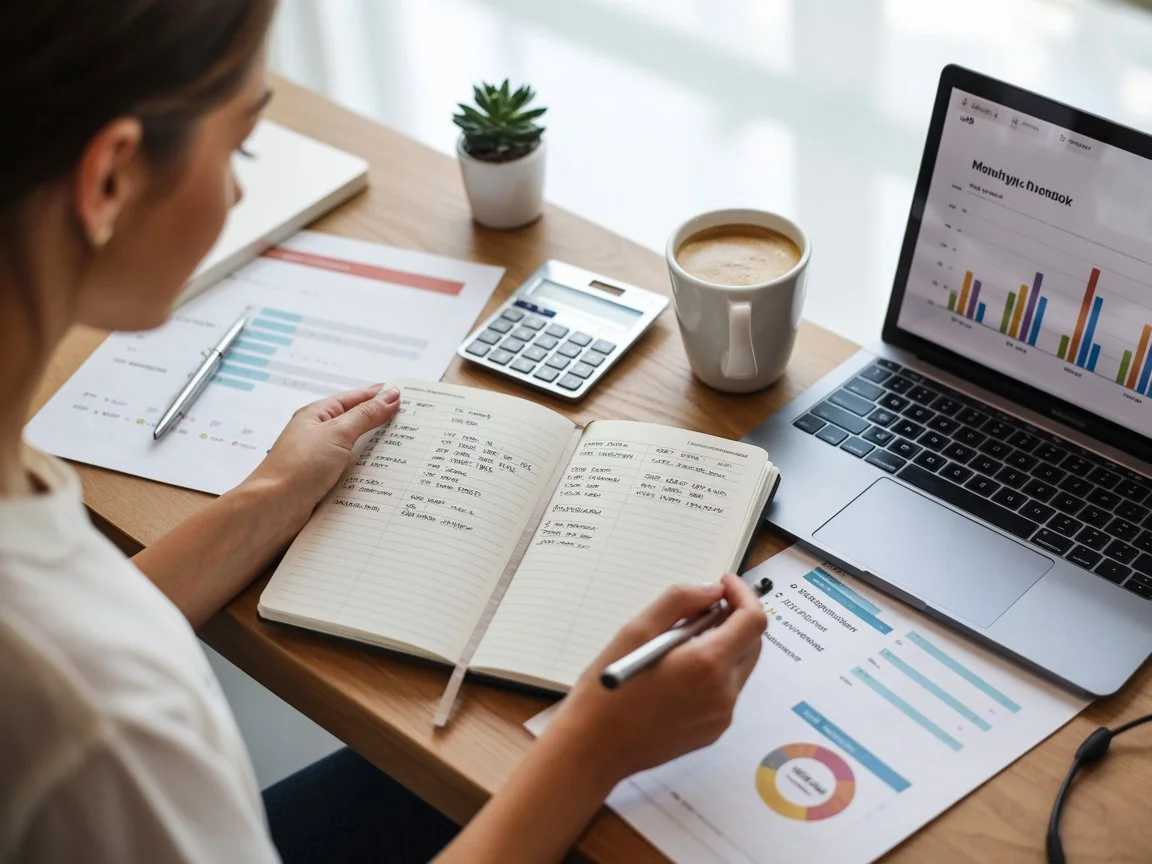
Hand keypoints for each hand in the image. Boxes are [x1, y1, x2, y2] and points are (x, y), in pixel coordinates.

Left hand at [245, 384, 400, 516]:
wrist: (273, 510)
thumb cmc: (298, 467)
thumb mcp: (337, 433)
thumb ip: (366, 415)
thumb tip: (390, 395)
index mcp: (317, 416)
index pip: (355, 399)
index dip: (379, 396)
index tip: (405, 395)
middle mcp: (318, 436)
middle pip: (357, 424)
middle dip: (382, 423)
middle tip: (413, 422)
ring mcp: (321, 461)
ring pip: (356, 451)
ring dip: (377, 451)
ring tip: (407, 450)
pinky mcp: (325, 484)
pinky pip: (353, 474)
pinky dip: (369, 473)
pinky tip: (386, 477)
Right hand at [543, 573, 766, 788]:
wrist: (594, 749)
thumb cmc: (608, 691)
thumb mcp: (636, 631)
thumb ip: (679, 602)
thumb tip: (712, 591)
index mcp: (706, 664)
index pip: (753, 620)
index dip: (743, 595)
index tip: (724, 583)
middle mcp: (723, 693)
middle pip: (752, 643)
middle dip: (734, 618)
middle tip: (701, 607)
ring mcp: (721, 716)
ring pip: (739, 666)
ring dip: (722, 645)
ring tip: (679, 642)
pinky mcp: (713, 731)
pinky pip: (726, 691)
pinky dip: (713, 672)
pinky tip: (677, 673)